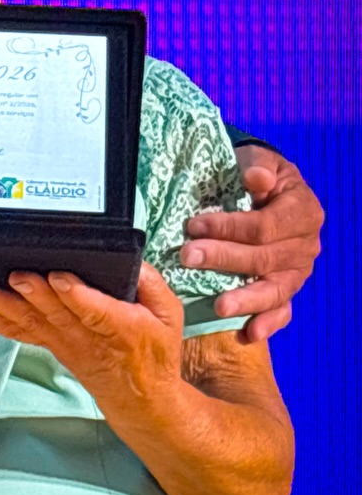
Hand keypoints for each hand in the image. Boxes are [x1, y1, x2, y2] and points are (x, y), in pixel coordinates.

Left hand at [0, 264, 183, 409]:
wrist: (140, 397)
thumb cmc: (153, 352)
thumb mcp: (169, 314)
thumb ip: (150, 283)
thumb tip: (131, 260)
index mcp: (120, 326)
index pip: (96, 310)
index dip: (77, 295)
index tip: (59, 278)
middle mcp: (86, 336)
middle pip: (55, 312)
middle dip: (32, 294)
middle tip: (14, 277)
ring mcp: (63, 342)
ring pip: (28, 321)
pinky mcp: (47, 344)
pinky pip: (16, 331)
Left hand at [183, 146, 323, 341]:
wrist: (268, 185)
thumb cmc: (258, 172)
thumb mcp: (260, 160)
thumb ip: (258, 166)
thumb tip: (256, 179)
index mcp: (302, 212)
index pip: (264, 226)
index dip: (228, 227)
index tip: (193, 226)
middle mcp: (306, 245)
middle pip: (264, 258)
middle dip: (224, 258)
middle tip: (188, 257)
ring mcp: (298, 271)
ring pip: (275, 290)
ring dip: (246, 300)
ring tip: (219, 307)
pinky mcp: (288, 288)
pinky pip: (283, 309)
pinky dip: (268, 323)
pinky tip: (250, 334)